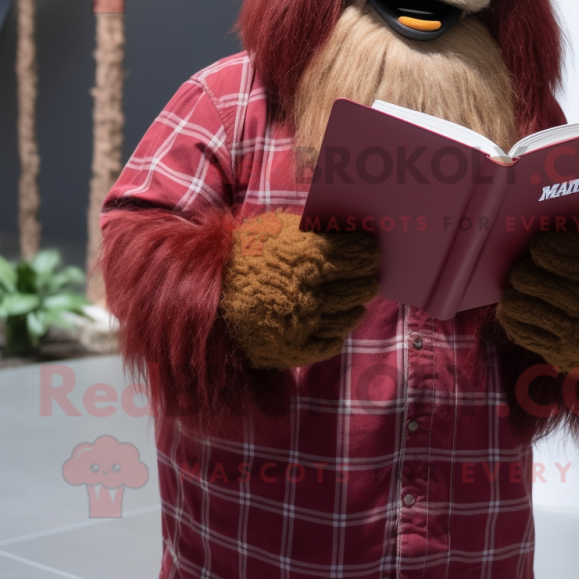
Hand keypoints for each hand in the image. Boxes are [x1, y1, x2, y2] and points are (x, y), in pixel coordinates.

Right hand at [220, 210, 380, 369]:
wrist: (203, 290)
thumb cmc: (244, 254)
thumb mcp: (279, 230)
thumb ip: (315, 232)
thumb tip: (350, 232)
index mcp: (309, 257)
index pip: (356, 256)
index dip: (368, 254)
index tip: (373, 254)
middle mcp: (311, 290)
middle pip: (357, 287)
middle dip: (367, 281)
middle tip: (370, 278)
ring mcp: (303, 322)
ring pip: (347, 316)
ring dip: (356, 307)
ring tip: (358, 301)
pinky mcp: (294, 348)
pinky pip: (330, 342)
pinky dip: (339, 333)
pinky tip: (340, 324)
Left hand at [496, 230, 578, 373]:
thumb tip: (533, 222)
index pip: (545, 250)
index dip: (537, 248)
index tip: (539, 249)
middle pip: (526, 277)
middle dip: (522, 271)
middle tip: (525, 271)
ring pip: (518, 303)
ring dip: (514, 294)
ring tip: (520, 290)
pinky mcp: (565, 352)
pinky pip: (520, 330)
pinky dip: (514, 318)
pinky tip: (521, 310)